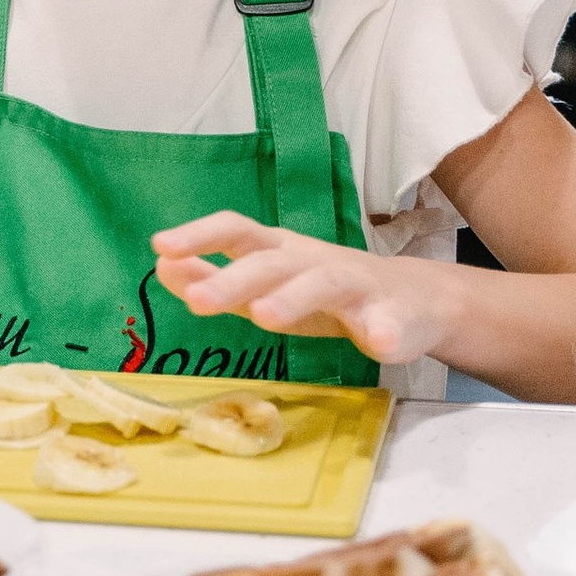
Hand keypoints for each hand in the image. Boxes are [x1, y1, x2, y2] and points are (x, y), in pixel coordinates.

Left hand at [151, 211, 454, 370]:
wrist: (414, 301)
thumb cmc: (323, 292)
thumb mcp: (263, 283)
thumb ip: (213, 276)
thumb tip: (161, 265)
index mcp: (281, 252)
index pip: (238, 231)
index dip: (201, 235)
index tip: (160, 245)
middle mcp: (315, 262)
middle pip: (273, 262)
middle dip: (235, 279)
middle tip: (198, 301)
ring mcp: (358, 288)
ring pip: (326, 284)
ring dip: (296, 297)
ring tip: (265, 317)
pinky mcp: (396, 318)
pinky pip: (391, 324)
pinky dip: (385, 332)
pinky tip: (378, 343)